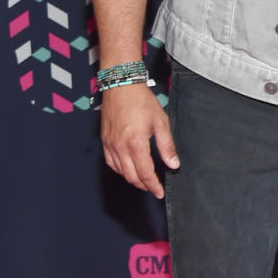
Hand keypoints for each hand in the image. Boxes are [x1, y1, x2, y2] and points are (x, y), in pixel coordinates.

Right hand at [100, 83, 179, 199]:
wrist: (121, 85)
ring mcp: (110, 144)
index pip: (145, 173)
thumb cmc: (141, 100)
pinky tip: (128, 169)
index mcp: (136, 143)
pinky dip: (120, 170)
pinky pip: (111, 162)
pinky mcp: (104, 140)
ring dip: (132, 179)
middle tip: (153, 188)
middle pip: (131, 176)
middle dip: (143, 185)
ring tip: (143, 180)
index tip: (159, 192)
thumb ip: (167, 146)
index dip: (153, 185)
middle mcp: (120, 146)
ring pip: (120, 172)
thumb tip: (173, 164)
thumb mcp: (160, 122)